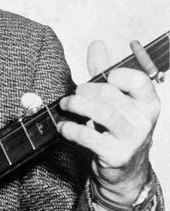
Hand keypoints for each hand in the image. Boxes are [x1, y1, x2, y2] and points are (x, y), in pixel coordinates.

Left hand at [57, 40, 159, 210]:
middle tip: (75, 93)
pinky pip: (89, 136)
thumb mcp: (115, 96)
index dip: (117, 74)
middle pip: (110, 94)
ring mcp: (132, 139)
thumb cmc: (118, 124)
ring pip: (102, 113)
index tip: (104, 77)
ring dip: (76, 105)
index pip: (138, 80)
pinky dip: (70, 128)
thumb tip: (97, 44)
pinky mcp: (117, 155)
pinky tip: (63, 126)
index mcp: (147, 101)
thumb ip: (103, 69)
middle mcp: (144, 119)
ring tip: (65, 105)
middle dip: (85, 90)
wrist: (125, 166)